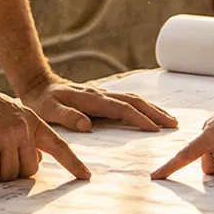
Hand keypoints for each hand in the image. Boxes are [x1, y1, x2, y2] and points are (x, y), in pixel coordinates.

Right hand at [0, 79, 90, 182]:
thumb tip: (36, 160)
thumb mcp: (9, 115)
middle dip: (12, 172)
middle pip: (29, 170)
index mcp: (31, 120)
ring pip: (8, 175)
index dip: (73, 163)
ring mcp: (6, 135)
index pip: (59, 144)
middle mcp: (23, 127)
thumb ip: (24, 135)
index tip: (86, 176)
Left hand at [17, 77, 177, 134]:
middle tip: (174, 124)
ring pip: (134, 99)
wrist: (38, 84)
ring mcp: (103, 94)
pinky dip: (143, 106)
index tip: (155, 129)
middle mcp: (101, 94)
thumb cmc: (42, 101)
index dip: (139, 119)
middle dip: (156, 113)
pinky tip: (151, 112)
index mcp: (92, 99)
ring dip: (153, 109)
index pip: (121, 109)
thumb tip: (87, 125)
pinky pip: (128, 100)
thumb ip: (67, 117)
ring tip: (170, 119)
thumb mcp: (48, 111)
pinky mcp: (102, 96)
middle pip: (135, 101)